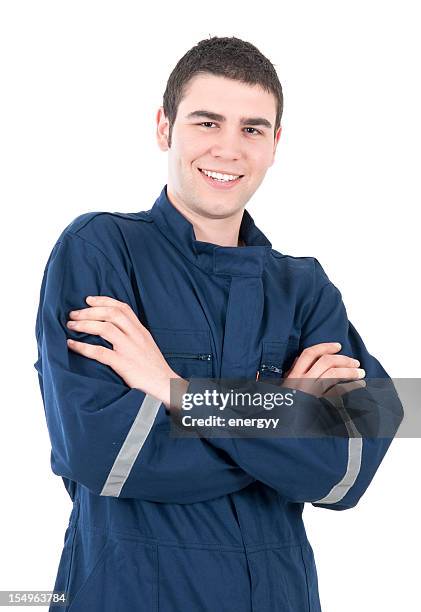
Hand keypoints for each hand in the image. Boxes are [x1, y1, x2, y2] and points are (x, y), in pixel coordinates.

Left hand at [66, 295, 182, 406]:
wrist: (166, 385)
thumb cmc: (154, 367)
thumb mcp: (147, 345)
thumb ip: (133, 335)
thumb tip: (114, 328)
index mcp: (141, 330)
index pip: (122, 308)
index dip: (104, 300)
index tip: (88, 300)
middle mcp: (135, 336)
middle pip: (111, 314)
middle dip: (89, 311)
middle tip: (73, 314)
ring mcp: (129, 349)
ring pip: (105, 328)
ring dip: (84, 324)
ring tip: (71, 325)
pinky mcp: (123, 364)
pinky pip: (100, 352)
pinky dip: (83, 347)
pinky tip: (72, 345)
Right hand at [281, 342, 365, 398]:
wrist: (285, 425)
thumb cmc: (285, 404)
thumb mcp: (284, 385)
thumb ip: (291, 372)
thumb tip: (298, 359)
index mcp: (294, 375)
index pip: (310, 354)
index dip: (325, 347)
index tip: (338, 346)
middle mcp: (303, 381)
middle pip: (326, 362)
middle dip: (344, 360)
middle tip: (355, 362)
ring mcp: (312, 392)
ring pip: (334, 375)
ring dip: (350, 372)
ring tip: (361, 373)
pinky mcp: (320, 403)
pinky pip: (338, 392)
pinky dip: (350, 387)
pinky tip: (358, 386)